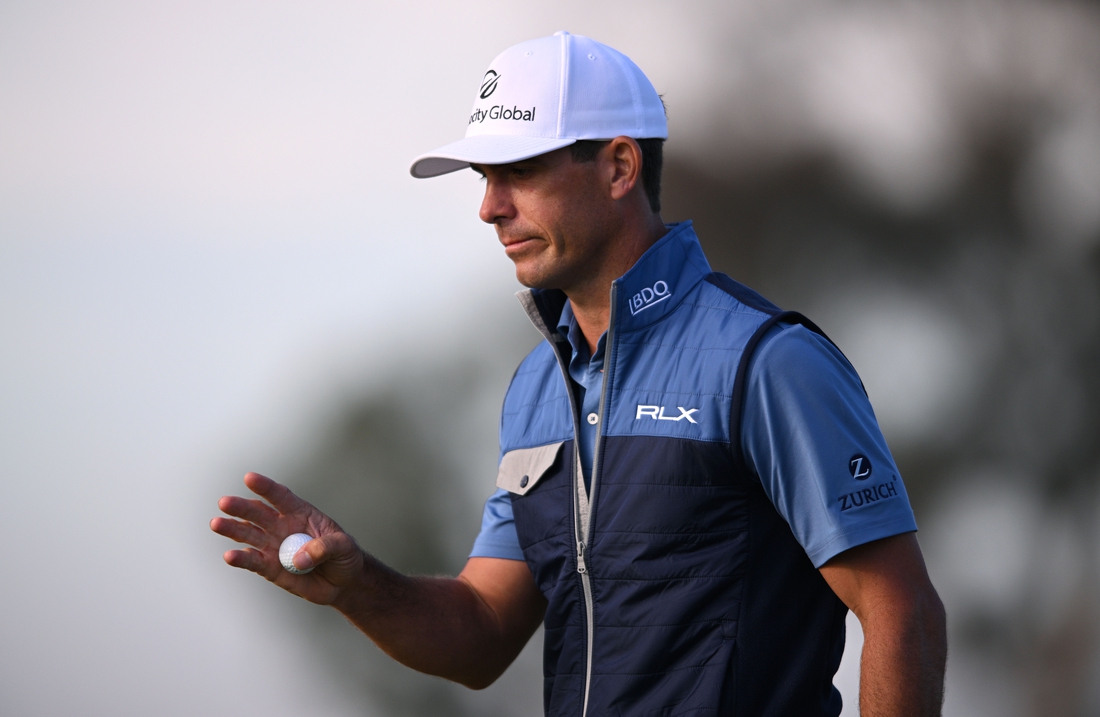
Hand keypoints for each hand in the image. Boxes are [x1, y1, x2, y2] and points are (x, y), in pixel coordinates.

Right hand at [211, 472, 364, 604]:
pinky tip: (230, 556)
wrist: (343, 582)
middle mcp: (282, 526)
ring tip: (216, 524)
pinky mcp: (270, 568)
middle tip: (224, 502)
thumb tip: (299, 558)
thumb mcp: (344, 546)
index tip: (249, 478)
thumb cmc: (344, 556)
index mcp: (300, 512)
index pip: (280, 496)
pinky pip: (253, 561)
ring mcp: (273, 546)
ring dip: (232, 529)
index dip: (265, 487)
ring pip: (249, 535)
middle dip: (241, 507)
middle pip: (258, 514)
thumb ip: (324, 547)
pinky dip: (241, 559)